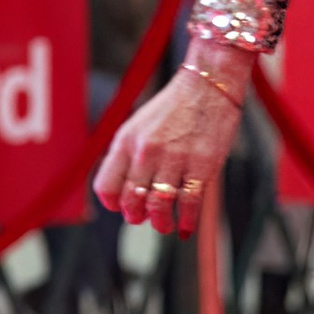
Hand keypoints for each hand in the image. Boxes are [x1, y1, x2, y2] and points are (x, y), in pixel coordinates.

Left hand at [93, 36, 247, 236]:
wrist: (207, 86)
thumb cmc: (173, 108)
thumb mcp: (138, 126)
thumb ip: (128, 154)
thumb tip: (122, 188)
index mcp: (125, 141)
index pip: (106, 184)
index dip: (112, 203)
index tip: (120, 208)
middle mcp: (145, 152)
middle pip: (131, 199)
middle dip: (135, 216)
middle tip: (142, 219)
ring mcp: (174, 159)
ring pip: (159, 205)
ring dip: (160, 222)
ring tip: (164, 226)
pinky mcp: (202, 164)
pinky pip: (190, 202)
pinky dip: (188, 220)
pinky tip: (187, 227)